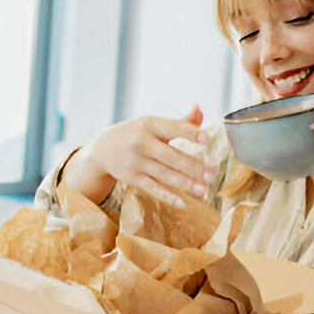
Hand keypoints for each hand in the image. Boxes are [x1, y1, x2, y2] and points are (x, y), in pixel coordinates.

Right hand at [68, 105, 216, 207]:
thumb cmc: (135, 134)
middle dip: (192, 166)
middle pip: (170, 156)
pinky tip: (182, 203)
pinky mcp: (133, 178)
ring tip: (203, 189)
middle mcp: (142, 143)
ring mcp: (136, 162)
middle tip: (212, 174)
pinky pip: (152, 188)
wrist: (102, 149)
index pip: (173, 128)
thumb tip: (200, 110)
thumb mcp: (153, 124)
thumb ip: (180, 121)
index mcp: (150, 125)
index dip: (190, 132)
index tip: (207, 138)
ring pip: (164, 174)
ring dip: (185, 183)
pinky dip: (167, 196)